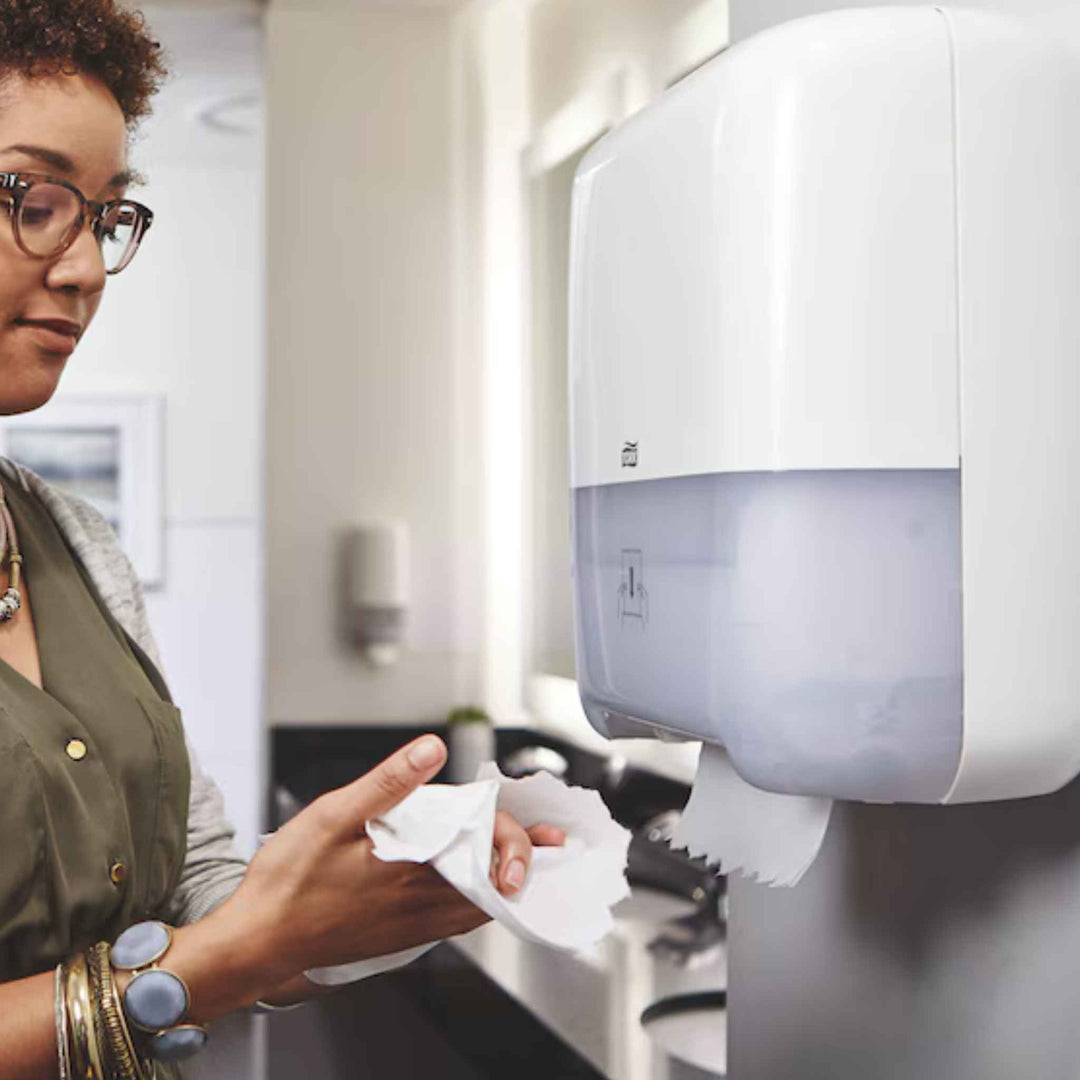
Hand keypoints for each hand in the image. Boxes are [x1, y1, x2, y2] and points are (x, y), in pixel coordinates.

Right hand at [206, 735, 563, 991]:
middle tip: (549, 844)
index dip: (515, 835)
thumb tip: (433, 749)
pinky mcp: (397, 938)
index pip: (484, 849)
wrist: (257, 942)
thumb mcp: (334, 815)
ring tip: (526, 864)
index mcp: (412, 868)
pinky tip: (471, 889)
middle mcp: (419, 904)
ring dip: (504, 883)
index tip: (541, 828)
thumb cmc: (288, 879)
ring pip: (475, 908)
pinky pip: (451, 922)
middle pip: (490, 882)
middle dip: (522, 860)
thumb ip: (389, 783)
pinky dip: (474, 903)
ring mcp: (410, 926)